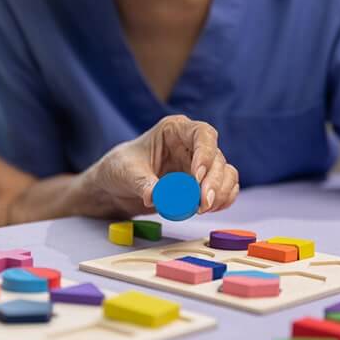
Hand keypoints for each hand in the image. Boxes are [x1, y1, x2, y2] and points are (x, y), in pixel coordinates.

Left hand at [80, 115, 238, 217]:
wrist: (114, 188)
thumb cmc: (118, 169)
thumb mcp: (126, 174)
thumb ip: (143, 184)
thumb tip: (156, 197)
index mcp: (174, 131)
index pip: (202, 134)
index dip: (205, 154)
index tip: (196, 177)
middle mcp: (191, 145)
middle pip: (217, 158)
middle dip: (213, 182)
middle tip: (202, 204)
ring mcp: (198, 165)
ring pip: (225, 174)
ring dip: (221, 193)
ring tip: (202, 209)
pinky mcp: (200, 185)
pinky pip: (223, 189)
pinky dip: (222, 200)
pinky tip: (212, 209)